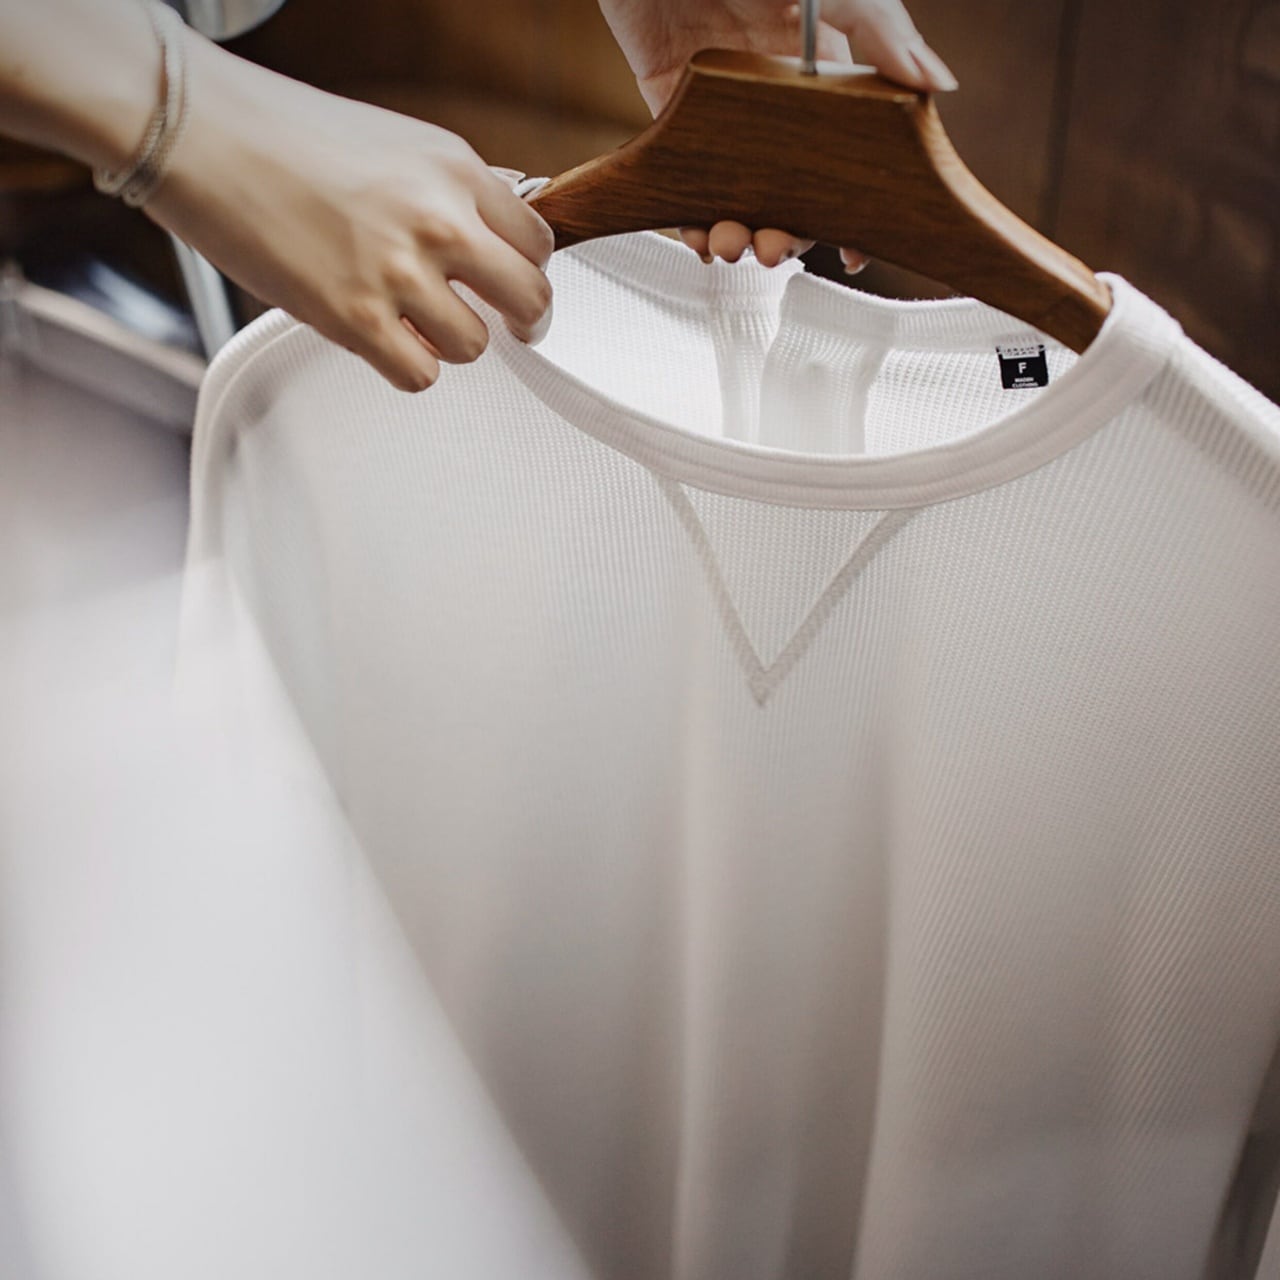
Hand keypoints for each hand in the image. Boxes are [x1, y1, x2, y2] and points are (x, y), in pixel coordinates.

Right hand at [145, 31, 553, 391]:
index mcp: (456, 169)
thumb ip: (452, 192)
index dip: (527, 269)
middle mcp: (438, 219)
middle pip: (529, 300)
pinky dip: (407, 366)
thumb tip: (492, 240)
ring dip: (447, 343)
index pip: (539, 242)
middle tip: (504, 325)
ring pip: (473, 346)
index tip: (512, 284)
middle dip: (520, 321)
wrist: (203, 134)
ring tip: (412, 320)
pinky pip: (420, 375)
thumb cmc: (283, 133)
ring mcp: (399, 272)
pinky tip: (383, 339)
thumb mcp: (398, 142)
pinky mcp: (355, 318)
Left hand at [598, 0, 957, 269]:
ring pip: (742, 189)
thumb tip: (939, 85)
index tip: (858, 250)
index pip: (853, 149)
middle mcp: (778, 92)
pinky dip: (692, 214)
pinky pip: (687, 174)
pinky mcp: (671, 107)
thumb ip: (877, 28)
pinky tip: (699, 236)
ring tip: (734, 244)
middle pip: (795, 184)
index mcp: (824, 66)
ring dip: (741, 228)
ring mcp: (724, 104)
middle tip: (777, 248)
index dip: (856, 203)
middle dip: (790, 228)